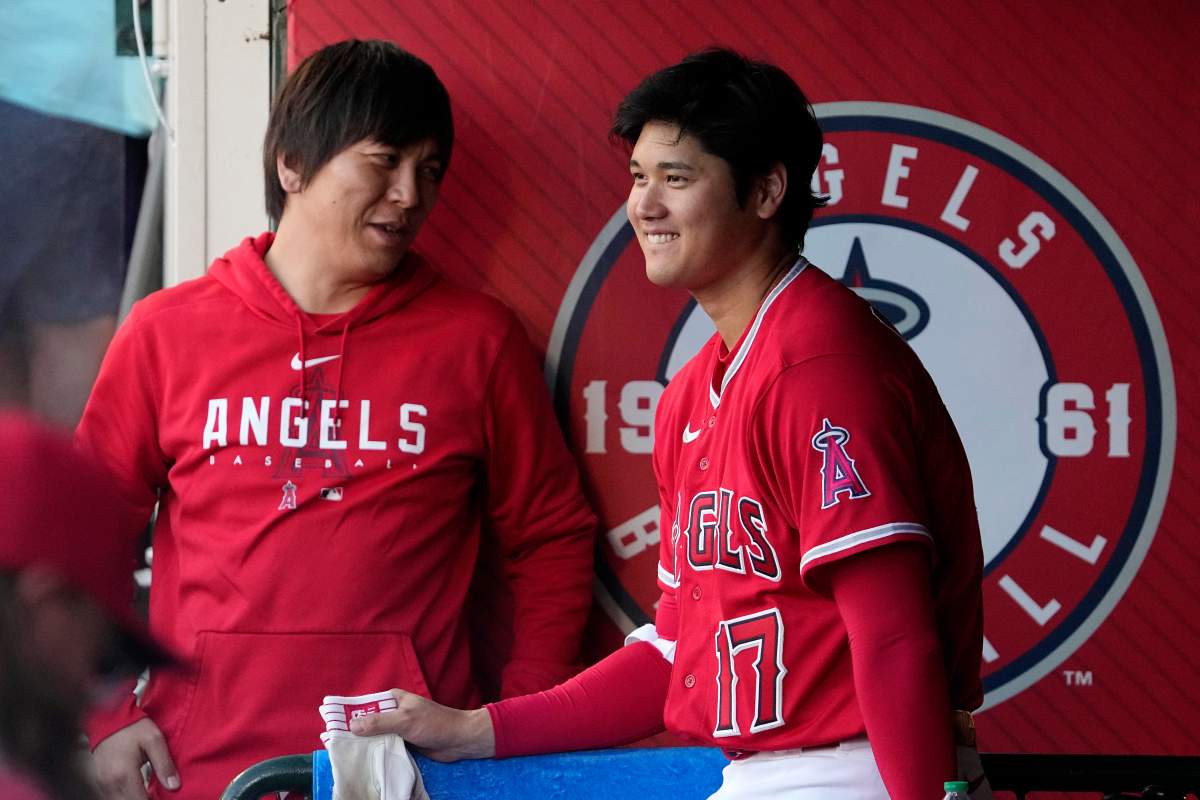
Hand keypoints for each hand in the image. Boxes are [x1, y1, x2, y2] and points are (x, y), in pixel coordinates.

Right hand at [92, 717, 179, 798]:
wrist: (109, 717)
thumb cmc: (132, 726)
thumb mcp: (154, 740)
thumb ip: (164, 764)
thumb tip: (174, 786)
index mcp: (123, 774)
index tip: (164, 797)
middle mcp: (109, 782)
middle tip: (157, 795)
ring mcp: (102, 783)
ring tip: (149, 793)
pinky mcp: (98, 781)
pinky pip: (111, 797)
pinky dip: (124, 797)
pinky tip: (136, 791)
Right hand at [348, 689, 494, 761]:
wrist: (459, 740)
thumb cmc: (435, 723)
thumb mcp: (405, 720)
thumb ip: (379, 722)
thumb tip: (352, 725)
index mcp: (393, 699)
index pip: (364, 704)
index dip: (348, 714)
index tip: (330, 725)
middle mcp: (393, 712)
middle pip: (367, 722)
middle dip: (354, 732)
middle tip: (335, 745)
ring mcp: (397, 728)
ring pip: (375, 736)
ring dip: (364, 745)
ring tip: (345, 755)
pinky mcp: (403, 743)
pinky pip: (384, 747)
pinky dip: (376, 752)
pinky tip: (364, 761)